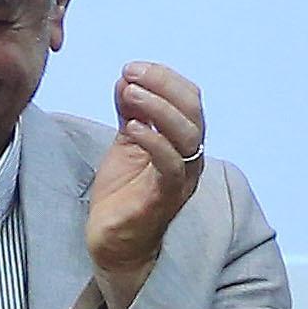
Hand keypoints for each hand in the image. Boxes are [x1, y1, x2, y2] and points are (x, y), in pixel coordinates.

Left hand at [86, 62, 204, 274]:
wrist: (115, 241)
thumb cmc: (124, 192)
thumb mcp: (126, 143)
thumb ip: (131, 113)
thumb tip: (126, 79)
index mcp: (183, 141)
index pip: (189, 100)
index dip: (164, 78)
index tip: (132, 67)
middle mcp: (190, 158)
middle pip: (193, 112)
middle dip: (162, 86)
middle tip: (130, 73)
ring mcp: (181, 179)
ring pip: (187, 136)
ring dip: (158, 109)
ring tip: (129, 94)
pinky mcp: (165, 198)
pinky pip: (171, 166)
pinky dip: (153, 141)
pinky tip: (131, 127)